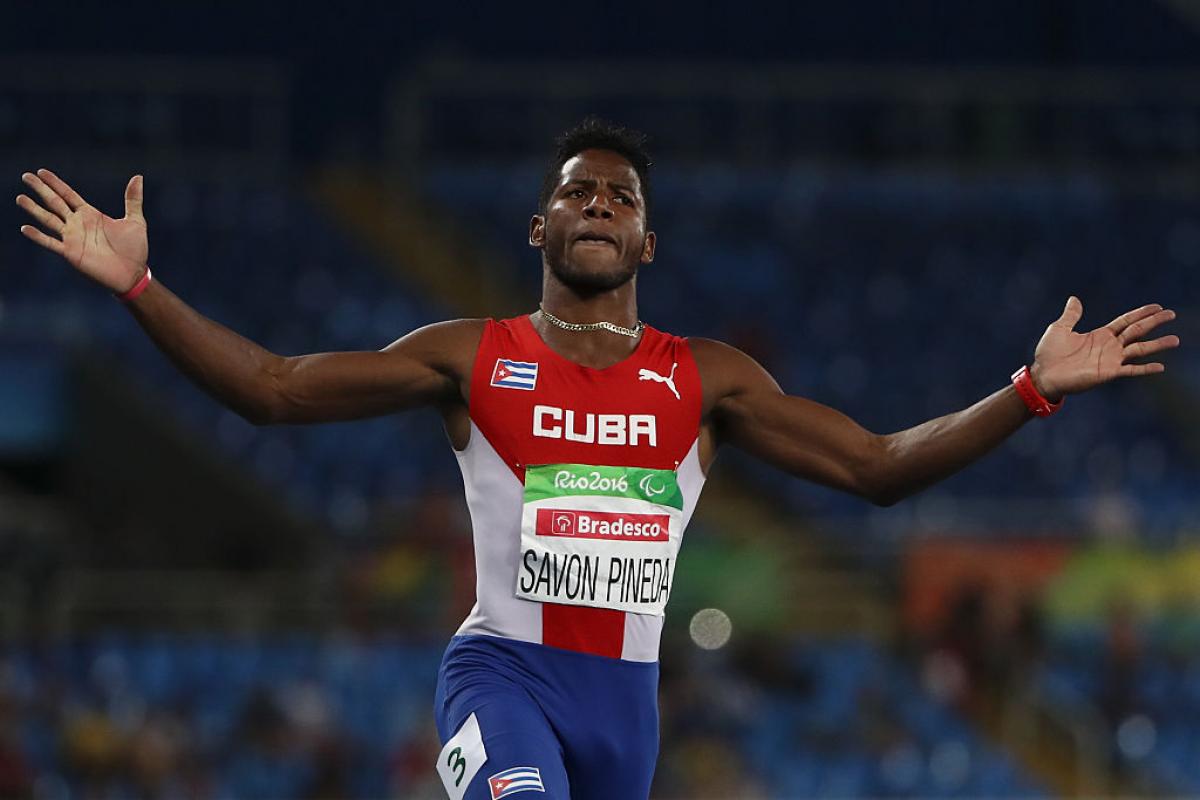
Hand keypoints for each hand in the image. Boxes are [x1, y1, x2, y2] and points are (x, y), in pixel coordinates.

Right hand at [16, 169, 148, 293]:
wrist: (133, 274)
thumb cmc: (135, 249)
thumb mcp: (136, 221)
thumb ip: (133, 199)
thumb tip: (138, 177)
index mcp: (90, 214)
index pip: (68, 195)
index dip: (55, 183)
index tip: (41, 172)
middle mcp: (78, 224)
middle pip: (55, 202)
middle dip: (40, 189)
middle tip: (25, 176)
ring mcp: (72, 238)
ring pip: (48, 220)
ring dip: (34, 209)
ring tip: (20, 198)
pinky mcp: (71, 253)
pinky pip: (51, 242)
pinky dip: (38, 236)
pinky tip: (25, 228)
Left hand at [1031, 296, 1179, 400]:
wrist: (1044, 375)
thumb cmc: (1049, 354)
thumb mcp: (1059, 329)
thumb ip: (1071, 315)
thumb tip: (1074, 298)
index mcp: (1100, 334)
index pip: (1126, 321)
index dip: (1141, 313)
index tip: (1157, 307)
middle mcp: (1109, 346)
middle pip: (1137, 331)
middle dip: (1154, 322)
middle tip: (1172, 314)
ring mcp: (1111, 360)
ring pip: (1139, 349)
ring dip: (1157, 344)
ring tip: (1175, 340)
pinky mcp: (1108, 373)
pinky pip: (1131, 370)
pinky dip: (1145, 369)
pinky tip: (1160, 366)